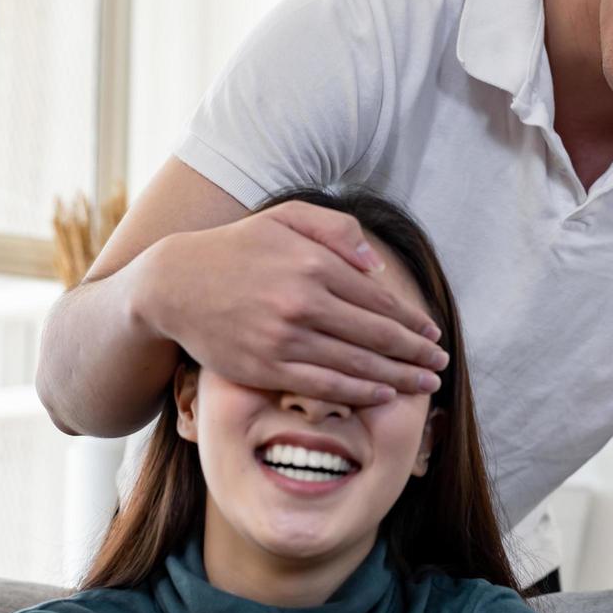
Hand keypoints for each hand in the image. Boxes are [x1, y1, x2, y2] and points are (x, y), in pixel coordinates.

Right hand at [136, 199, 449, 406]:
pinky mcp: (265, 367)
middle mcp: (302, 301)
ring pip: (355, 363)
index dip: (410, 320)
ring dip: (397, 376)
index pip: (377, 299)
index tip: (432, 333)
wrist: (172, 285)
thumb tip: (376, 266)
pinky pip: (323, 384)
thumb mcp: (285, 218)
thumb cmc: (236, 248)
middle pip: (375, 334)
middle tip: (439, 364)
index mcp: (313, 263)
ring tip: (424, 384)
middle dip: (414, 353)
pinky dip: (358, 390)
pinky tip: (383, 394)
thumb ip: (335, 231)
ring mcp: (284, 338)